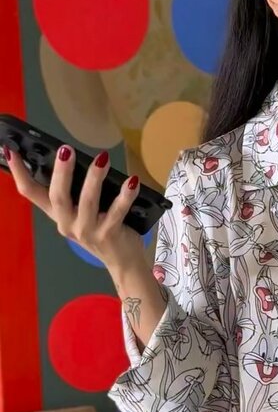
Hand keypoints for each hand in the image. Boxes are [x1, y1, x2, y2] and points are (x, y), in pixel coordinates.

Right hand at [3, 143, 144, 270]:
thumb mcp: (81, 213)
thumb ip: (74, 193)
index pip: (31, 193)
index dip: (19, 172)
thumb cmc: (101, 229)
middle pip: (58, 196)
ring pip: (87, 201)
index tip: (11, 150)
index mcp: (57, 214)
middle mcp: (67, 224)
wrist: (123, 262)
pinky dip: (125, 196)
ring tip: (102, 158)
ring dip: (94, 178)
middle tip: (66, 149)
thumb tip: (71, 157)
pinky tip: (132, 182)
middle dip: (61, 172)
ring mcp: (87, 231)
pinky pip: (117, 212)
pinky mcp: (108, 235)